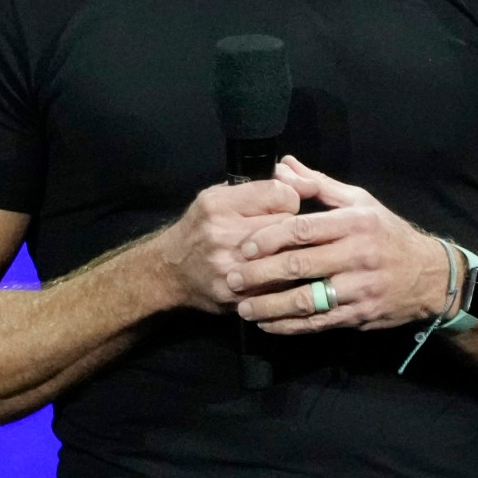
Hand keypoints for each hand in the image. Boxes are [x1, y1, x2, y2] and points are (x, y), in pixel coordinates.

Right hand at [146, 177, 302, 312]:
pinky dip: (283, 278)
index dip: (290, 199)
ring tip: (279, 251)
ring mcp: (231, 267)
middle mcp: (222, 234)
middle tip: (281, 231)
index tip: (284, 205)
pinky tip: (275, 273)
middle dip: (291, 227)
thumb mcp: (218, 196)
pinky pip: (280, 284)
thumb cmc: (199, 229)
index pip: (281, 195)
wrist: (169, 271)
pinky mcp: (238, 294)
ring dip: (289, 253)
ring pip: (288, 256)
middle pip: (288, 225)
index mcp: (219, 205)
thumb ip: (260, 186)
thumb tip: (307, 183)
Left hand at [227, 157, 452, 333]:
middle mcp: (358, 255)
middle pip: (300, 265)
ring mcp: (360, 288)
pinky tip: (268, 324)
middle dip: (261, 274)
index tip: (243, 247)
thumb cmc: (386, 234)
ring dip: (271, 306)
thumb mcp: (359, 202)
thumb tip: (282, 166)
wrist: (430, 277)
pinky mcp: (360, 314)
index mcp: (354, 223)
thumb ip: (318, 185)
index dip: (268, 238)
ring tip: (243, 308)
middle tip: (232, 278)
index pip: (303, 229)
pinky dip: (290, 326)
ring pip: (308, 300)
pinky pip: (319, 322)